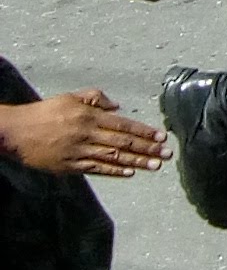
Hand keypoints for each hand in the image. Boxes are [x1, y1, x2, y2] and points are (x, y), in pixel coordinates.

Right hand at [0, 89, 168, 180]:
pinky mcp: (69, 165)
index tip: (161, 137)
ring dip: (137, 162)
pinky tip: (129, 172)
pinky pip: (96, 169)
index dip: (144, 132)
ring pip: (113, 158)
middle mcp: (87, 133)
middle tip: (167, 154)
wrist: (16, 132)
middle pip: (123, 143)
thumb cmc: (45, 112)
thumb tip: (118, 107)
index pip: (123, 125)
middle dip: (148, 149)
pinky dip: (114, 171)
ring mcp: (79, 151)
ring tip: (155, 166)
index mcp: (89, 116)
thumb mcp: (70, 98)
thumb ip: (95, 98)